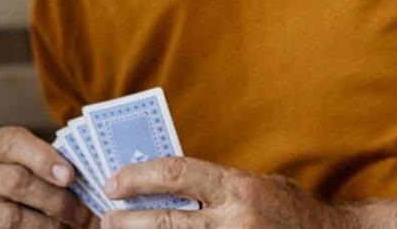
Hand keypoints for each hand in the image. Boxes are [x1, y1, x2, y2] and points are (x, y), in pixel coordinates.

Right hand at [0, 126, 93, 227]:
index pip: (11, 143)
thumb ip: (57, 168)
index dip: (43, 158)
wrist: (6, 221)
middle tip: (80, 212)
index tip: (70, 176)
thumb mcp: (38, 170)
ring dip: (48, 226)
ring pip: (11, 218)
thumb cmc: (33, 189)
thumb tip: (92, 176)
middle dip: (55, 199)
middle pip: (16, 182)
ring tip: (67, 226)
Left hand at [103, 157, 336, 228]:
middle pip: (166, 222)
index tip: (112, 183)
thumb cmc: (290, 212)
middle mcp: (236, 221)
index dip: (138, 176)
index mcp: (239, 188)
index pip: (177, 174)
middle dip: (128, 221)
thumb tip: (162, 187)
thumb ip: (214, 188)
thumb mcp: (255, 186)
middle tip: (106, 218)